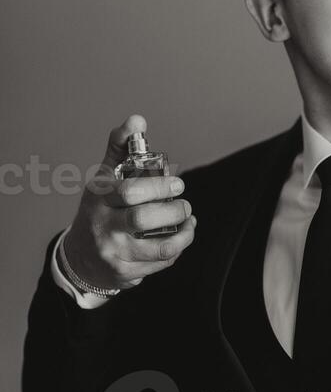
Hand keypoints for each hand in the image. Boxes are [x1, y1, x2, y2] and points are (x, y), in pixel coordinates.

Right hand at [62, 115, 195, 291]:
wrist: (81, 257)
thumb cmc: (100, 209)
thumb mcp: (104, 177)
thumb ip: (121, 146)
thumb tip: (137, 119)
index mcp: (98, 197)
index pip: (129, 190)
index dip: (160, 186)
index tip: (178, 184)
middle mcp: (102, 225)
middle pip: (143, 218)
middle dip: (174, 210)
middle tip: (184, 204)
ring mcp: (113, 252)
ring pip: (158, 247)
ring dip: (184, 234)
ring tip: (189, 222)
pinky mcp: (124, 272)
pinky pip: (160, 262)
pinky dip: (177, 248)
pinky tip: (181, 236)